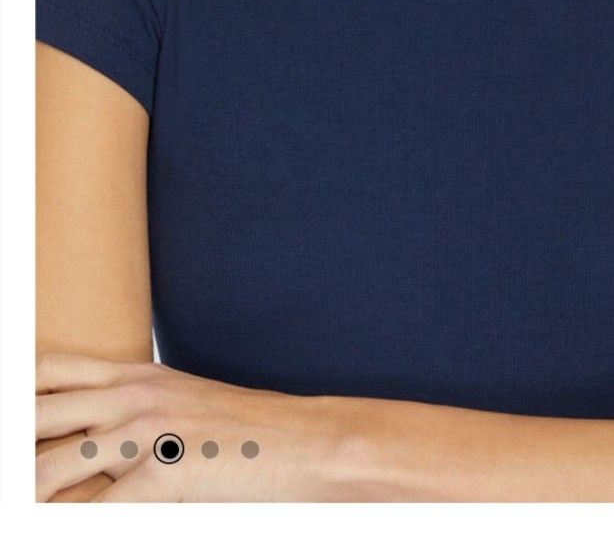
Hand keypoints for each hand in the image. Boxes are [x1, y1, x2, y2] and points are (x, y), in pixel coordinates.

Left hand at [35, 352, 345, 500]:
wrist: (303, 442)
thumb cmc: (242, 432)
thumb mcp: (179, 406)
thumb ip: (129, 416)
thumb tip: (84, 442)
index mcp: (135, 375)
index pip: (46, 370)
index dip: (17, 388)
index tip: (12, 418)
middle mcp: (133, 396)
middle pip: (35, 413)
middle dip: (16, 443)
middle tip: (12, 475)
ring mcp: (148, 432)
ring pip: (48, 468)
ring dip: (30, 492)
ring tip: (22, 506)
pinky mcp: (166, 471)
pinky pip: (98, 510)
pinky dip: (76, 522)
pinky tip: (65, 523)